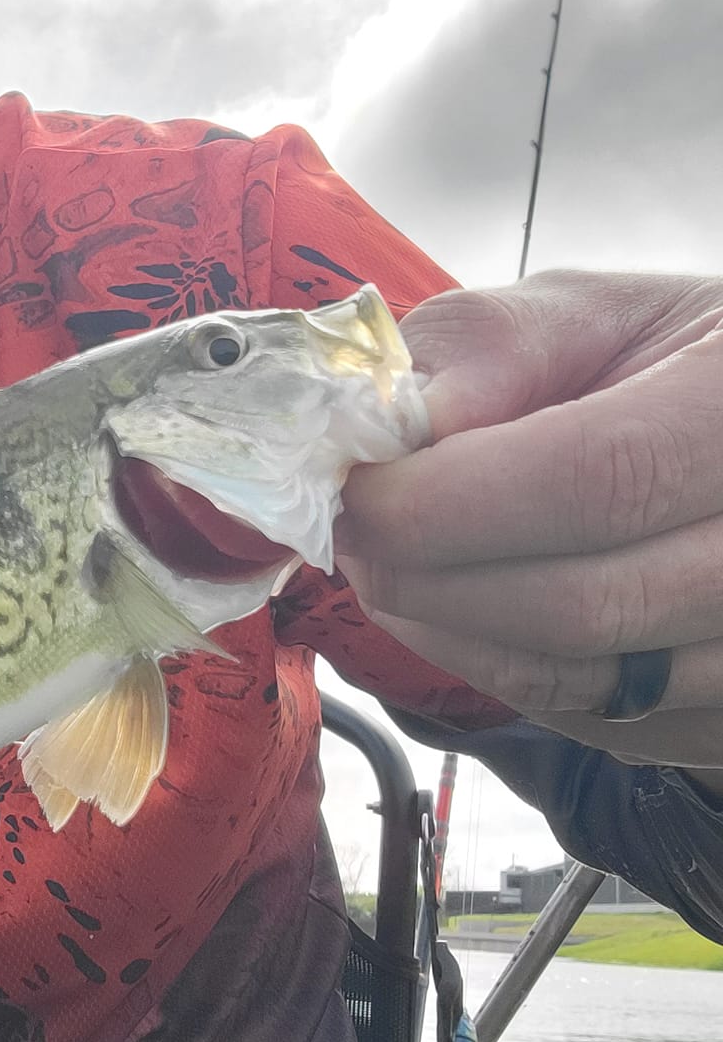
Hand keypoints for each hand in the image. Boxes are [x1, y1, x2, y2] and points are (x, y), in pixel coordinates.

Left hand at [335, 269, 722, 777]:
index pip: (597, 481)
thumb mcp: (603, 314)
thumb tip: (401, 420)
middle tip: (355, 533)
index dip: (450, 500)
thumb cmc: (675, 368)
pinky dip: (494, 669)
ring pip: (571, 682)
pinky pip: (584, 721)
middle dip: (427, 575)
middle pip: (580, 603)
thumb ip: (498, 344)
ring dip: (444, 631)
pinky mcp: (720, 726)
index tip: (359, 491)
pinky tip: (461, 612)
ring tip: (392, 567)